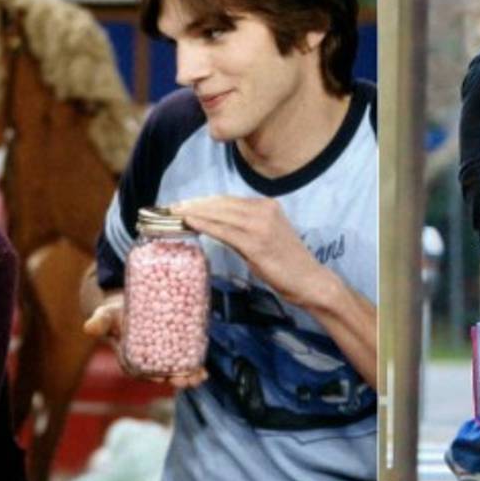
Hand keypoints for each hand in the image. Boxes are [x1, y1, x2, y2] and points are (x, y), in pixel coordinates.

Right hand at [85, 295, 207, 387]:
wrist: (130, 304)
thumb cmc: (116, 313)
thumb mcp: (106, 316)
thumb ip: (100, 322)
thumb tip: (89, 327)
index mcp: (131, 359)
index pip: (142, 372)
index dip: (153, 376)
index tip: (163, 379)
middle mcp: (147, 362)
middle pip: (162, 374)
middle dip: (175, 378)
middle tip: (186, 378)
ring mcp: (162, 357)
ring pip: (176, 370)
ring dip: (188, 376)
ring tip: (200, 377)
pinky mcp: (174, 349)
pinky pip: (184, 361)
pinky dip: (194, 366)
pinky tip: (204, 372)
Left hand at [171, 196, 327, 309]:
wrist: (309, 281)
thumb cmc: (286, 264)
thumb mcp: (263, 238)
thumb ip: (241, 228)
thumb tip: (213, 225)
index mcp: (266, 206)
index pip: (227, 200)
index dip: (202, 201)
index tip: (182, 204)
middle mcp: (263, 209)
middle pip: (220, 203)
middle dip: (193, 204)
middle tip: (170, 207)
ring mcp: (260, 224)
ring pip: (219, 213)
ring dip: (194, 212)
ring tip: (173, 214)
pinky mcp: (256, 242)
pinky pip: (223, 230)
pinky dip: (204, 224)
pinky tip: (189, 222)